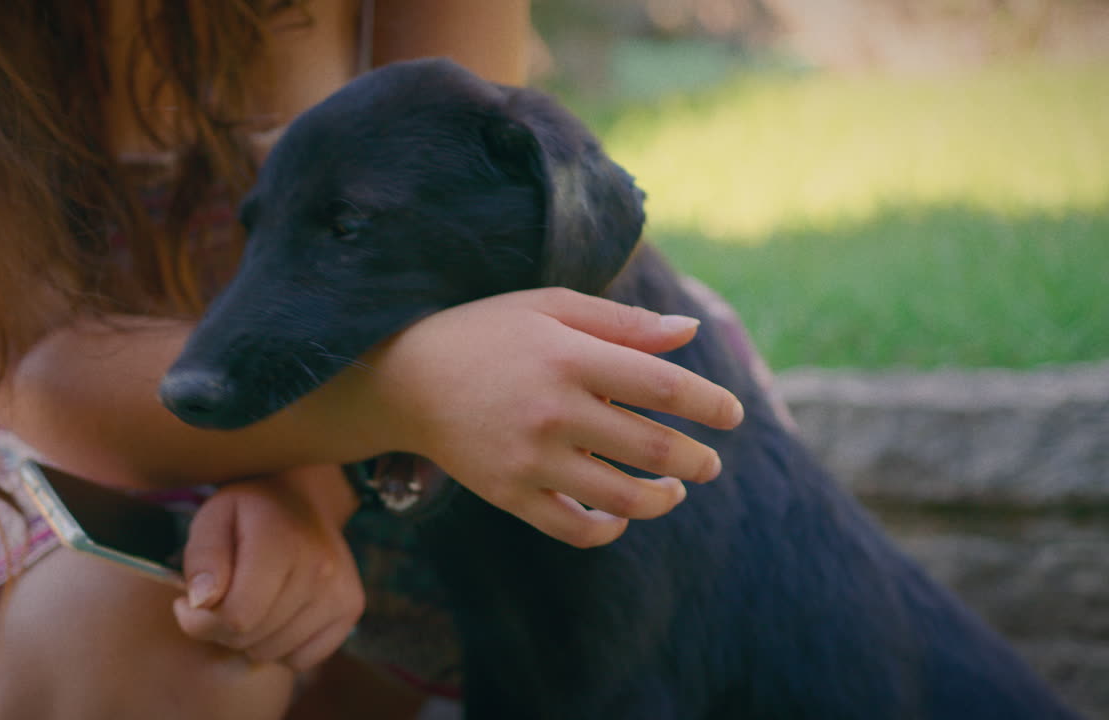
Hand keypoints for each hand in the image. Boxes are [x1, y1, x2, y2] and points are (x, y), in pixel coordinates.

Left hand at [172, 466, 362, 670]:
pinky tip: (277, 615)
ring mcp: (341, 590)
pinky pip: (302, 658)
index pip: (237, 615)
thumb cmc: (248, 514)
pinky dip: (282, 647)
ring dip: (251, 638)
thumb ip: (202, 558)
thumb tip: (201, 602)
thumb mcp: (212, 518)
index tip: (189, 602)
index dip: (201, 619)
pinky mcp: (351, 608)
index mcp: (281, 541)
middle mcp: (320, 568)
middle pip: (251, 638)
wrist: (304, 501)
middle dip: (222, 628)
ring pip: (274, 652)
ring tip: (250, 603)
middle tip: (220, 599)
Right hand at [359, 287, 743, 547]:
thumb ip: (621, 322)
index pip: (660, 384)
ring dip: (662, 499)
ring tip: (674, 490)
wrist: (404, 379)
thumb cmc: (486, 333)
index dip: (707, 402)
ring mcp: (529, 458)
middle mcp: (552, 409)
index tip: (732, 415)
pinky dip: (607, 528)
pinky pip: (573, 527)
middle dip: (695, 459)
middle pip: (650, 447)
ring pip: (620, 497)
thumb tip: (690, 330)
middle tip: (710, 463)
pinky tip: (621, 517)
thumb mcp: (549, 307)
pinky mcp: (508, 493)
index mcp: (568, 356)